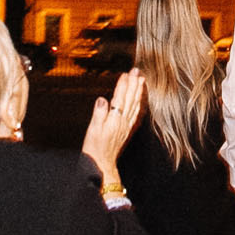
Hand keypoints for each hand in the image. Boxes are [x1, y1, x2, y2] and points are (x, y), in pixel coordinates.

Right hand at [79, 67, 144, 186]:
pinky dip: (139, 104)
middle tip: (137, 71)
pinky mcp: (128, 131)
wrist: (102, 164)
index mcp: (114, 119)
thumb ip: (99, 113)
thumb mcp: (93, 130)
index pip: (120, 97)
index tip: (125, 73)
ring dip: (138, 91)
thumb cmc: (95, 147)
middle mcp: (123, 121)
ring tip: (141, 80)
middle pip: (130, 99)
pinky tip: (140, 100)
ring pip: (135, 105)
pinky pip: (136, 114)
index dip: (123, 85)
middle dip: (134, 84)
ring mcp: (127, 126)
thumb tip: (102, 99)